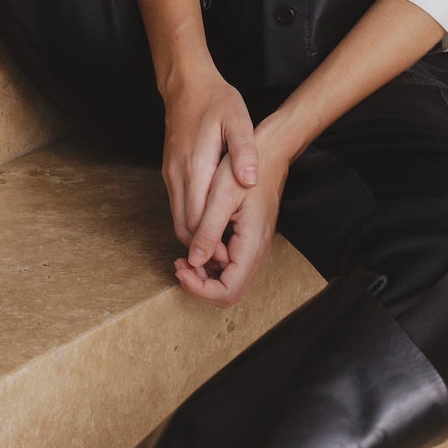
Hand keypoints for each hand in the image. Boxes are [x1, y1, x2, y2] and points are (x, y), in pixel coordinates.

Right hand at [160, 61, 257, 246]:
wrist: (186, 84)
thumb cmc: (215, 101)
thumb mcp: (237, 120)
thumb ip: (244, 151)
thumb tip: (250, 179)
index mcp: (195, 167)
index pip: (196, 219)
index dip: (210, 243)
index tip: (228, 256)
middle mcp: (177, 175)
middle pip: (183, 226)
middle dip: (201, 248)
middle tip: (226, 260)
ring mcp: (170, 174)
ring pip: (177, 218)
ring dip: (195, 236)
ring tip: (220, 247)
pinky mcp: (170, 171)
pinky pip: (177, 205)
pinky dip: (190, 221)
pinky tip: (210, 223)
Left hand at [174, 112, 298, 306]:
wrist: (268, 154)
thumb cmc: (243, 170)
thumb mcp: (221, 197)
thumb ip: (208, 231)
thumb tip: (193, 262)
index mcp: (252, 245)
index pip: (228, 291)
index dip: (200, 288)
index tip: (180, 268)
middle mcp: (258, 253)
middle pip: (230, 292)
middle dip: (201, 286)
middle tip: (179, 265)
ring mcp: (256, 249)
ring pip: (231, 282)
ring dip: (205, 276)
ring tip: (183, 257)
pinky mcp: (250, 242)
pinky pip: (232, 267)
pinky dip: (212, 265)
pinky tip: (197, 247)